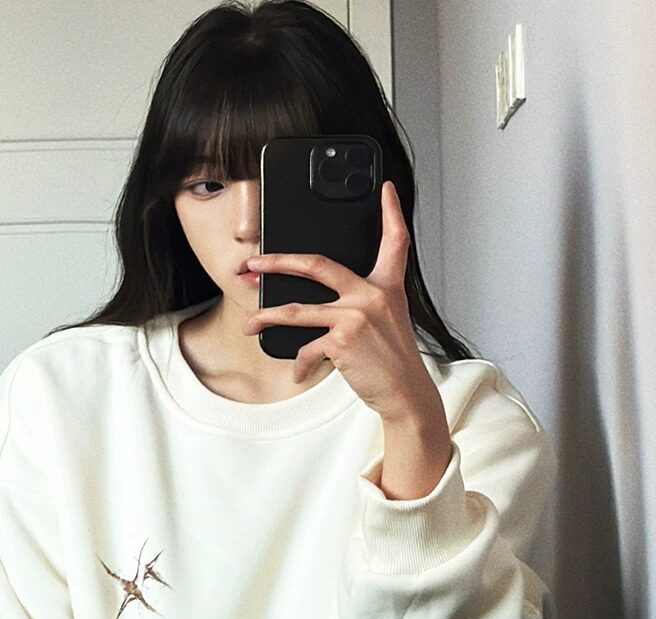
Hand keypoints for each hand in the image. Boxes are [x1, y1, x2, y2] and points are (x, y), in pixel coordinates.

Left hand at [240, 179, 447, 436]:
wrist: (404, 391)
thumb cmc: (392, 359)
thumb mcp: (387, 322)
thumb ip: (363, 304)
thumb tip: (320, 305)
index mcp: (386, 286)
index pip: (394, 241)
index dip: (392, 212)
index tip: (387, 190)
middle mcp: (371, 294)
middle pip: (317, 265)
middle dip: (279, 261)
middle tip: (255, 262)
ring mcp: (355, 315)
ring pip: (297, 311)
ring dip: (267, 317)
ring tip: (250, 324)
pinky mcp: (342, 340)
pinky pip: (307, 349)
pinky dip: (300, 365)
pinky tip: (300, 374)